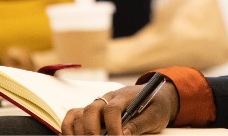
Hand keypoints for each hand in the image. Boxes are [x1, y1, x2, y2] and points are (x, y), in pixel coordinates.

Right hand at [61, 80, 178, 134]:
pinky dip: (69, 128)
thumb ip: (139, 123)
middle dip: (92, 131)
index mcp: (124, 95)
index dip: (112, 127)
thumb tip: (124, 135)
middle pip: (91, 109)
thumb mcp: (155, 115)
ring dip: (79, 131)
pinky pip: (74, 116)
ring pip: (79, 113)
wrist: (157, 95)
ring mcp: (98, 104)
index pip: (112, 108)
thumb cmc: (156, 105)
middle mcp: (107, 98)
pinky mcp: (92, 112)